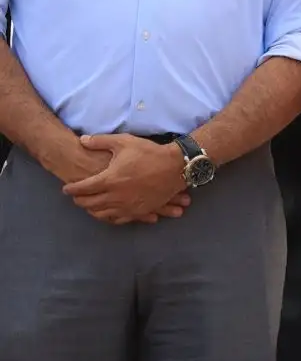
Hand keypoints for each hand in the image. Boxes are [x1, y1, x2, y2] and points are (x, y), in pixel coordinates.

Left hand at [63, 134, 190, 224]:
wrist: (175, 167)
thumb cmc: (149, 153)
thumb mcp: (124, 141)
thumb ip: (100, 141)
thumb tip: (82, 140)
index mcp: (109, 180)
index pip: (82, 188)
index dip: (71, 189)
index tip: (66, 188)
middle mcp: (115, 196)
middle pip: (88, 204)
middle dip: (78, 201)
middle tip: (76, 197)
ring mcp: (127, 206)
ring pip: (101, 214)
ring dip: (91, 210)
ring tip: (89, 205)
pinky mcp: (138, 212)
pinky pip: (117, 219)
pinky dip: (108, 217)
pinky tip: (107, 212)